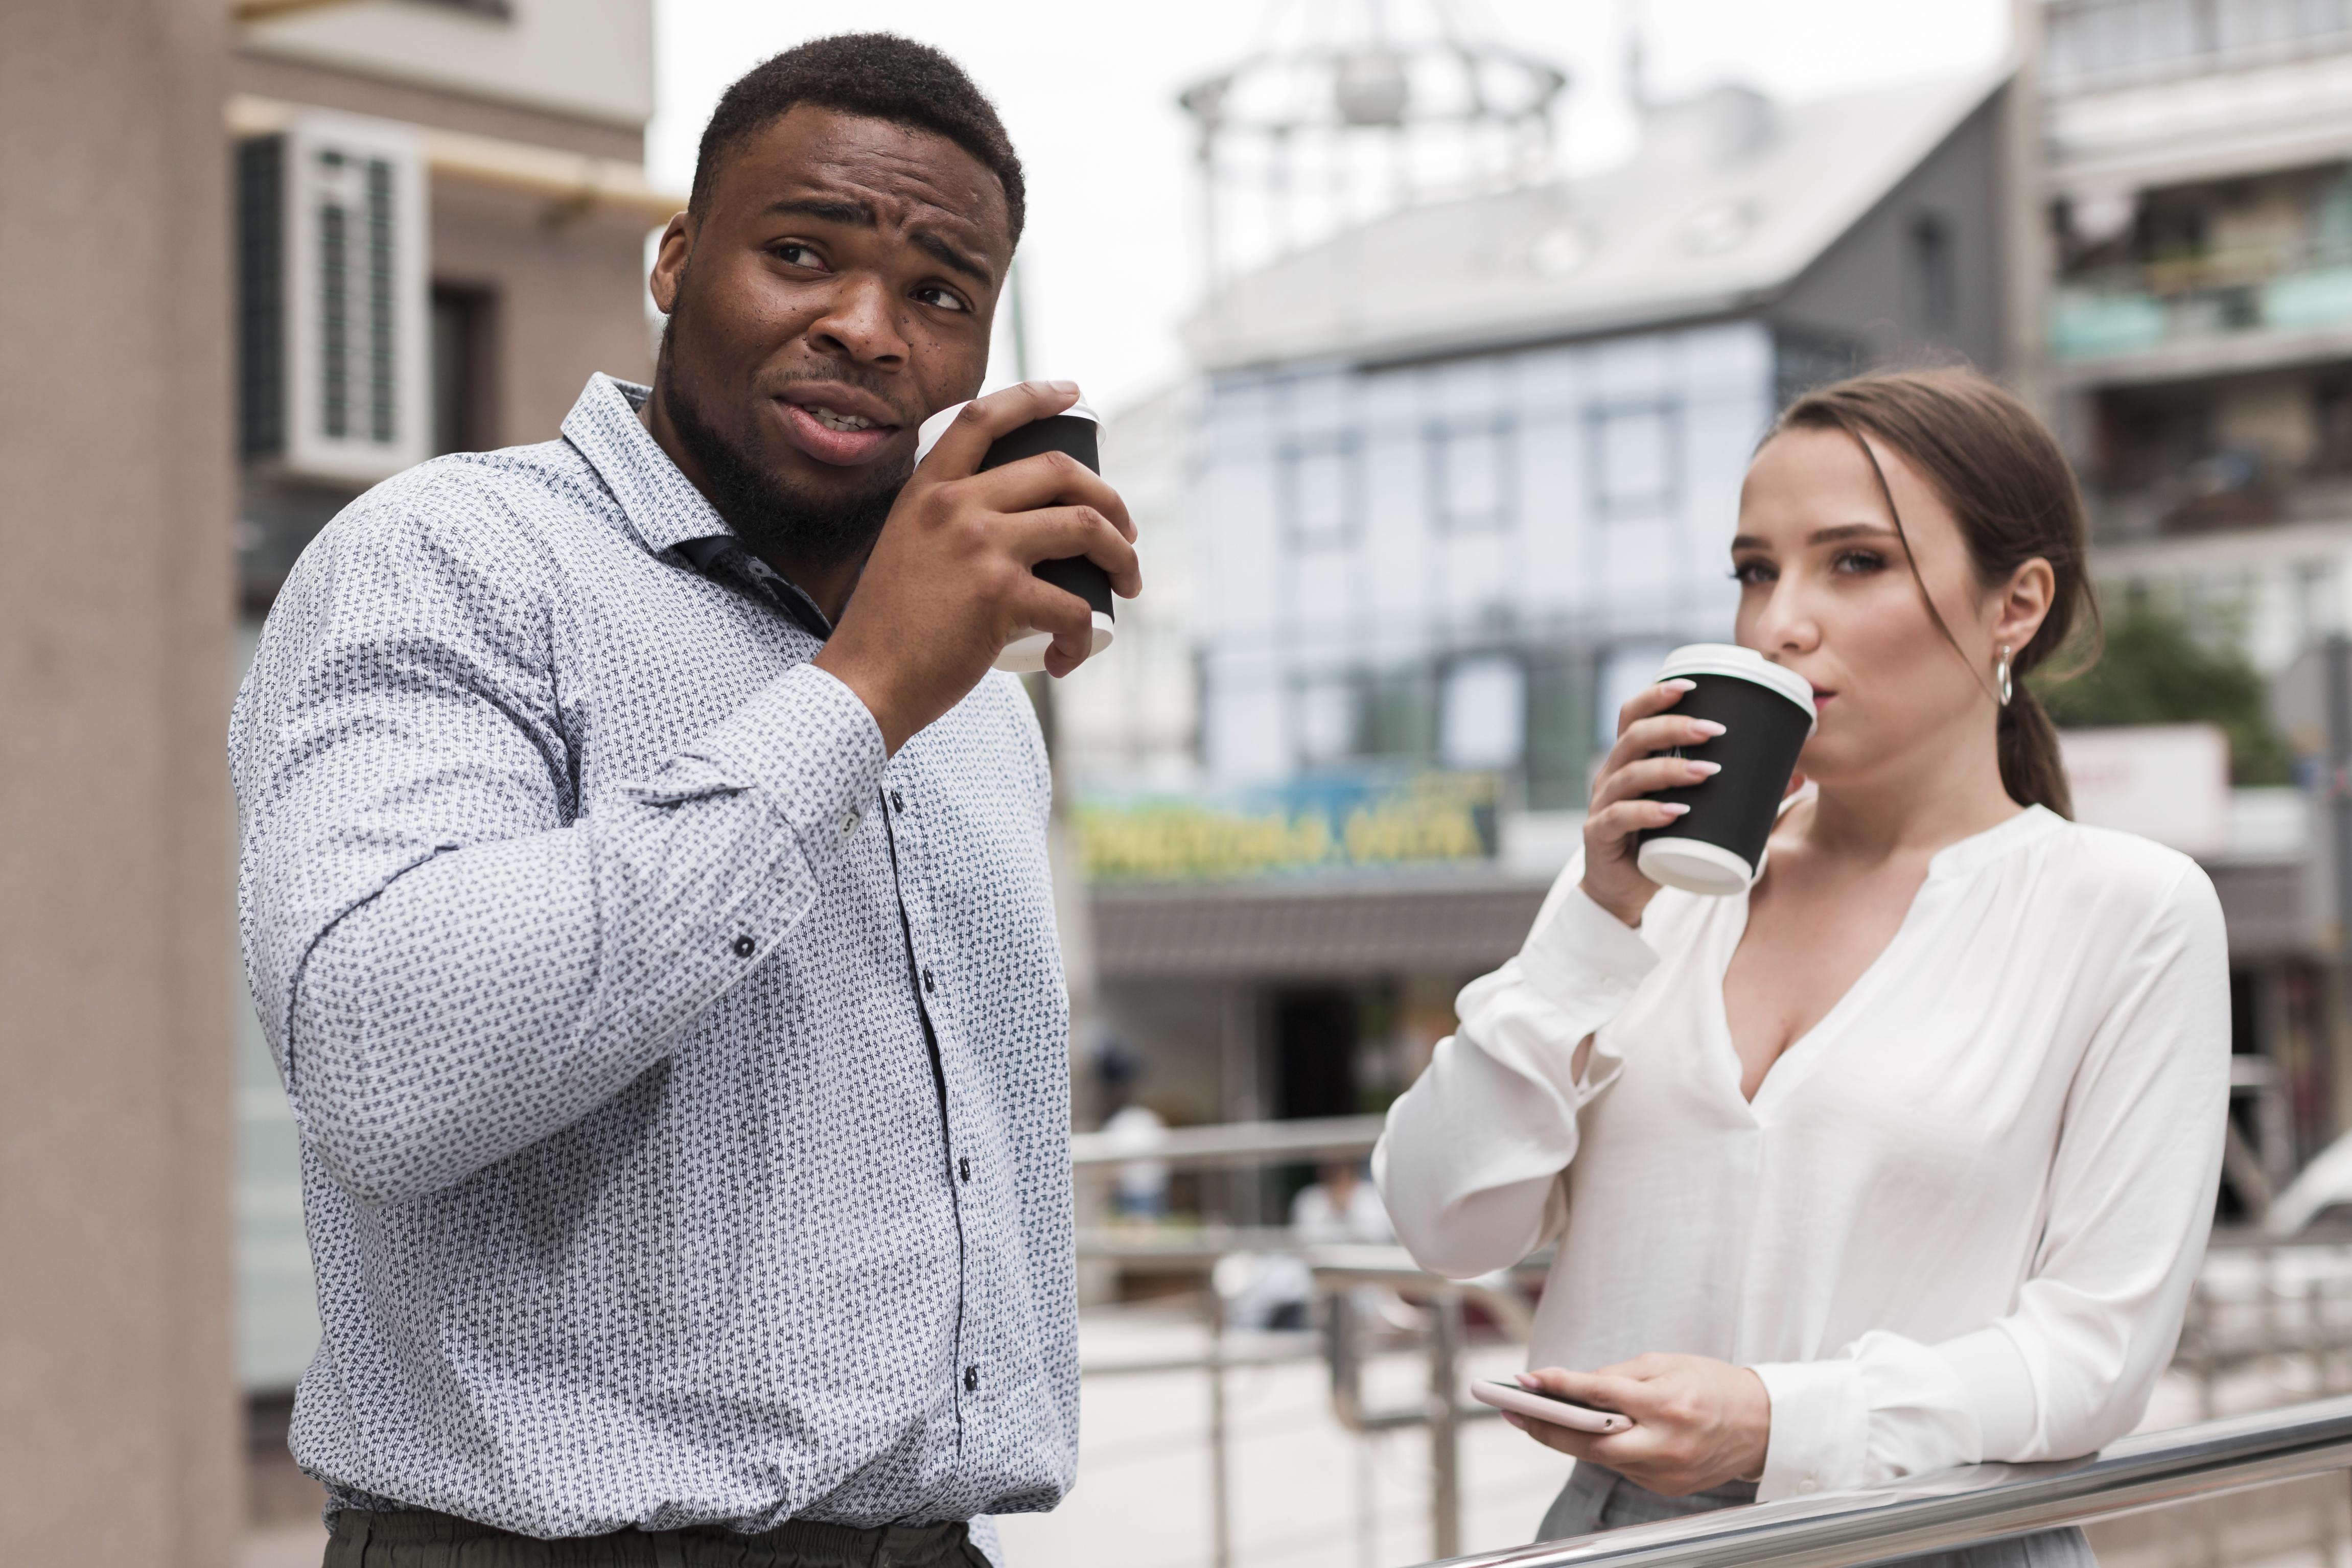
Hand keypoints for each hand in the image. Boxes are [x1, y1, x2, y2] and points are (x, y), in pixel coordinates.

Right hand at [815, 380, 1140, 753]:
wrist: (866, 682)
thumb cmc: (889, 628)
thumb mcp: (905, 548)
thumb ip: (943, 525)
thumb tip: (1005, 524)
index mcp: (928, 490)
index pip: (984, 417)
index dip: (1034, 395)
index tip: (1071, 391)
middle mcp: (955, 506)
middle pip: (1058, 469)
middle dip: (1110, 499)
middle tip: (1126, 533)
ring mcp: (980, 546)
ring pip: (1085, 528)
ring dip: (1123, 556)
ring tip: (1129, 583)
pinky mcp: (1001, 596)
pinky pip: (1074, 607)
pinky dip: (1084, 636)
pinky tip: (1069, 657)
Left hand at [1498, 1355, 1770, 1497]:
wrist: (1762, 1425)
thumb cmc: (1712, 1385)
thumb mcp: (1666, 1363)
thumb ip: (1619, 1374)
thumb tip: (1575, 1384)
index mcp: (1668, 1404)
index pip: (1601, 1395)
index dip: (1560, 1386)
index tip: (1527, 1379)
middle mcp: (1667, 1444)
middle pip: (1591, 1443)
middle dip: (1546, 1428)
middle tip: (1512, 1412)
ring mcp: (1667, 1472)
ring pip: (1603, 1460)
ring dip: (1567, 1440)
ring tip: (1534, 1419)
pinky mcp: (1668, 1488)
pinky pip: (1623, 1469)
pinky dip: (1602, 1452)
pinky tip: (1583, 1435)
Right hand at [1580, 681, 1725, 927]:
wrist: (1623, 889)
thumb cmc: (1661, 840)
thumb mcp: (1696, 811)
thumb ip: (1737, 791)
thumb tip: (1796, 775)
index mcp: (1630, 759)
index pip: (1633, 715)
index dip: (1656, 695)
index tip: (1692, 685)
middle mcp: (1612, 775)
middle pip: (1633, 737)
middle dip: (1673, 727)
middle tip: (1714, 730)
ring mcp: (1602, 805)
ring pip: (1629, 775)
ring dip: (1669, 770)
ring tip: (1708, 772)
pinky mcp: (1599, 837)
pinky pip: (1618, 818)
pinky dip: (1647, 813)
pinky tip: (1674, 812)